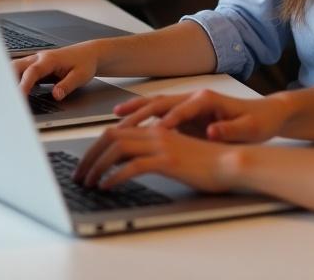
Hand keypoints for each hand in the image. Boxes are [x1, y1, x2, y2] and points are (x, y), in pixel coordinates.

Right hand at [12, 43, 100, 98]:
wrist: (89, 53)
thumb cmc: (85, 63)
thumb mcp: (81, 76)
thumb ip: (67, 85)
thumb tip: (56, 95)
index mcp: (50, 59)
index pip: (32, 72)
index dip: (24, 85)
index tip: (19, 97)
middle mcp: (39, 58)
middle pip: (16, 66)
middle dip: (7, 80)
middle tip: (6, 98)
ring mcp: (36, 61)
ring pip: (15, 67)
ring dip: (9, 80)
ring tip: (6, 97)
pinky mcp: (36, 66)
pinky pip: (20, 71)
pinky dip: (13, 80)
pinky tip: (12, 93)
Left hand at [74, 124, 239, 192]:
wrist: (233, 161)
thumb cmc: (210, 159)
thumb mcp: (181, 149)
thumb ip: (161, 148)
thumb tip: (141, 159)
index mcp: (159, 127)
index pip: (120, 129)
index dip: (99, 141)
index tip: (87, 157)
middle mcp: (158, 131)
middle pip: (113, 135)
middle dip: (91, 154)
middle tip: (80, 172)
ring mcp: (163, 144)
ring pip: (118, 148)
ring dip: (98, 165)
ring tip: (88, 181)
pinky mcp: (169, 161)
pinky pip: (133, 166)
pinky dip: (115, 176)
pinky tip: (107, 186)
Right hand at [109, 88, 290, 143]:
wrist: (268, 113)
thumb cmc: (260, 122)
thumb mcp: (250, 129)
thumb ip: (230, 130)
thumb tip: (212, 132)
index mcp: (208, 99)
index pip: (183, 109)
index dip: (169, 121)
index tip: (155, 134)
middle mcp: (195, 97)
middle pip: (162, 103)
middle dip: (140, 112)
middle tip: (119, 124)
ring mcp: (189, 104)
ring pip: (157, 105)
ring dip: (136, 111)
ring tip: (114, 118)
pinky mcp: (187, 113)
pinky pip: (159, 114)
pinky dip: (142, 117)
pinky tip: (127, 125)